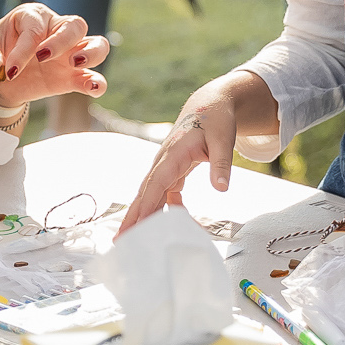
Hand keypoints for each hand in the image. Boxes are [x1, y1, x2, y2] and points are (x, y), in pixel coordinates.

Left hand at [0, 3, 108, 111]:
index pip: (35, 29)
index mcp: (33, 16)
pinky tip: (93, 88)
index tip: (10, 71)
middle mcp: (56, 30)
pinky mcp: (73, 76)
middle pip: (75, 26)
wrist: (0, 79)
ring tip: (75, 64)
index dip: (23, 51)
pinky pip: (94, 77)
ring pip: (97, 44)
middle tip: (43, 58)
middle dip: (61, 41)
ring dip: (91, 53)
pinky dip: (97, 83)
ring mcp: (69, 53)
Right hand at [120, 70, 276, 234]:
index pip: (156, 183)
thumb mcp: (224, 139)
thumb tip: (221, 188)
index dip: (146, 205)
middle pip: (144, 192)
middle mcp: (164, 161)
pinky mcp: (172, 170)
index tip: (138, 224)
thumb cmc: (216, 119)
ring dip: (142, 215)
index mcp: (174, 153)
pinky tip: (174, 220)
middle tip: (120, 240)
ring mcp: (166, 166)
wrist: (210, 104)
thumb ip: (221, 164)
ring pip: (150, 194)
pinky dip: (164, 208)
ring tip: (134, 239)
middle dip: (132, 216)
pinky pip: (163, 193)